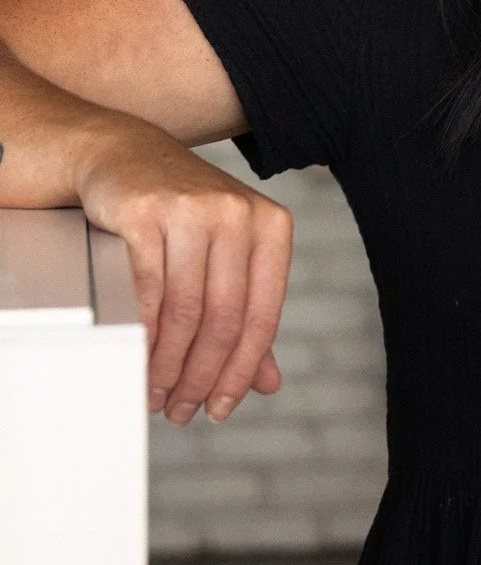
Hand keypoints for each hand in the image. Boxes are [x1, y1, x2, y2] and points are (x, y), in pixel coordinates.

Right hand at [74, 110, 292, 425]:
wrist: (124, 155)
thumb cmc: (182, 213)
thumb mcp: (228, 255)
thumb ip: (248, 315)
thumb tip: (267, 382)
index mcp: (272, 225)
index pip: (262, 315)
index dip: (240, 371)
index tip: (221, 408)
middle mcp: (237, 213)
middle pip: (224, 319)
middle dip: (201, 376)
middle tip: (180, 409)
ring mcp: (191, 209)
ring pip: (185, 311)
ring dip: (168, 364)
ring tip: (156, 392)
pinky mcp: (145, 212)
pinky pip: (147, 290)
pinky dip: (143, 335)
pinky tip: (139, 358)